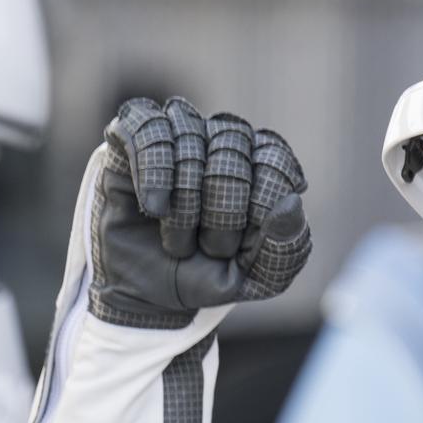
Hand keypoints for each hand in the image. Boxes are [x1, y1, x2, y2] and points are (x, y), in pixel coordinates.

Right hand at [87, 96, 311, 328]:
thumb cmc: (204, 276)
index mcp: (258, 163)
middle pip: (231, 143)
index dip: (260, 203)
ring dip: (184, 202)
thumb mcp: (255, 279)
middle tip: (209, 249)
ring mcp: (177, 132)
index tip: (242, 245)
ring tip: (177, 243)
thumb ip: (286, 249)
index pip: (273, 157)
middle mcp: (220, 138)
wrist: (145, 294)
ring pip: (188, 136)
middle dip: (222, 208)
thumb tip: (292, 200)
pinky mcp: (130, 136)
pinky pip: (146, 128)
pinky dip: (153, 172)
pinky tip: (154, 209)